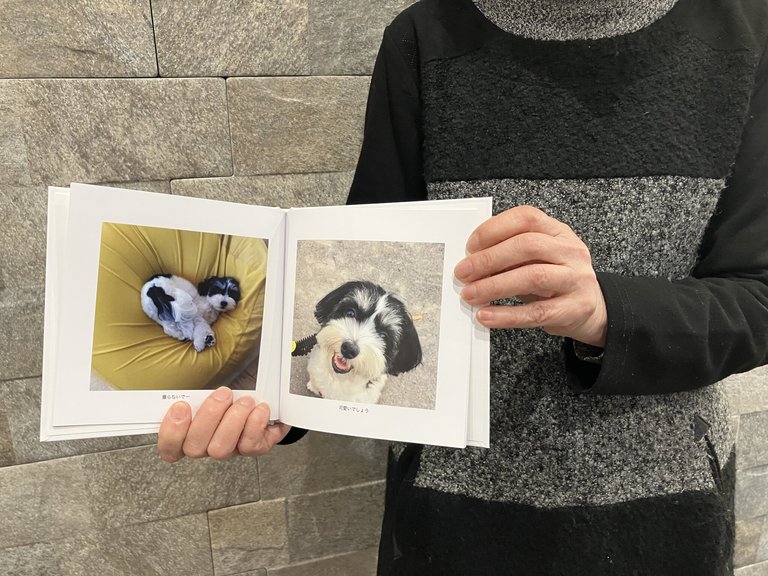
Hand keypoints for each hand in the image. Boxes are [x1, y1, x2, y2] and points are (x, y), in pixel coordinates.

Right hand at [157, 386, 290, 462]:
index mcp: (186, 436)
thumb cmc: (224, 390)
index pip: (168, 448)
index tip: (181, 406)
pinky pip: (251, 446)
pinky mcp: (251, 448)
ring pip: (222, 449)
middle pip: (195, 448)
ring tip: (245, 401)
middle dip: (209, 417)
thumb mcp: (204, 384)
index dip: (171, 431)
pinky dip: (256, 426)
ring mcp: (228, 449)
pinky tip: (260, 409)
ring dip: (234, 421)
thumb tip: (185, 371)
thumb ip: (189, 385)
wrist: (256, 393)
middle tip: (223, 394)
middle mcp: (205, 446)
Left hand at [454, 205, 606, 347]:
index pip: (526, 218)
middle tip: (463, 273)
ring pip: (533, 277)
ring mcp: (576, 279)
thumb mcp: (538, 259)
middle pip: (528, 246)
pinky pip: (537, 312)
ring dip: (495, 286)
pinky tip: (487, 316)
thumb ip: (511, 254)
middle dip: (489, 259)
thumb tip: (472, 261)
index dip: (494, 229)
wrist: (593, 309)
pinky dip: (507, 315)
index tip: (470, 246)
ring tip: (470, 294)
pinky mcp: (575, 308)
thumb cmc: (556, 279)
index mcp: (558, 231)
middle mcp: (571, 251)